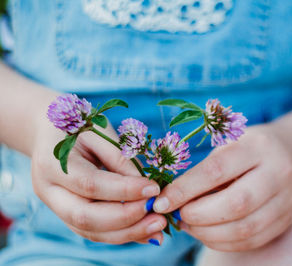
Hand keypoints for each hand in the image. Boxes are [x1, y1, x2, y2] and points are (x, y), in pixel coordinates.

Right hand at [31, 117, 165, 244]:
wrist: (50, 133)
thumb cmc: (79, 126)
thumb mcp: (100, 131)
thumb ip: (120, 158)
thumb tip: (146, 188)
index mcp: (52, 163)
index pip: (90, 184)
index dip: (124, 190)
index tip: (154, 189)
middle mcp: (49, 191)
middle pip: (86, 217)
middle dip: (126, 219)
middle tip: (158, 215)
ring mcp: (56, 207)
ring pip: (91, 232)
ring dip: (129, 233)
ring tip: (158, 226)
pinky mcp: (68, 217)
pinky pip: (96, 232)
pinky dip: (123, 234)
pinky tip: (147, 232)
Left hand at [153, 125, 291, 251]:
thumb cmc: (252, 148)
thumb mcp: (230, 145)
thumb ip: (205, 170)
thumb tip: (171, 199)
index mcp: (258, 146)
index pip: (217, 170)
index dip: (185, 189)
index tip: (162, 202)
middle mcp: (278, 173)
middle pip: (235, 204)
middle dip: (198, 215)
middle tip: (179, 215)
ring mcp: (287, 200)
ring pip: (244, 229)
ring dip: (208, 233)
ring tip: (190, 225)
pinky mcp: (286, 221)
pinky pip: (251, 241)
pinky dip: (223, 242)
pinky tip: (207, 233)